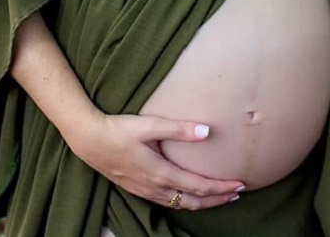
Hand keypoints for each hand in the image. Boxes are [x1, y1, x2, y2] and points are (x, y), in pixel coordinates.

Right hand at [67, 113, 244, 209]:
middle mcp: (155, 187)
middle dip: (217, 199)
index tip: (240, 184)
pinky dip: (185, 201)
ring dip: (203, 202)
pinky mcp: (138, 189)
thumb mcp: (150, 126)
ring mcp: (145, 191)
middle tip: (237, 193)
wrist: (89, 141)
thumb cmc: (119, 130)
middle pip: (193, 201)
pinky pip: (168, 202)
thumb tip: (207, 131)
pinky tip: (188, 194)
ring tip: (219, 196)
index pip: (199, 186)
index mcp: (161, 173)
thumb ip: (179, 129)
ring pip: (180, 205)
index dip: (221, 188)